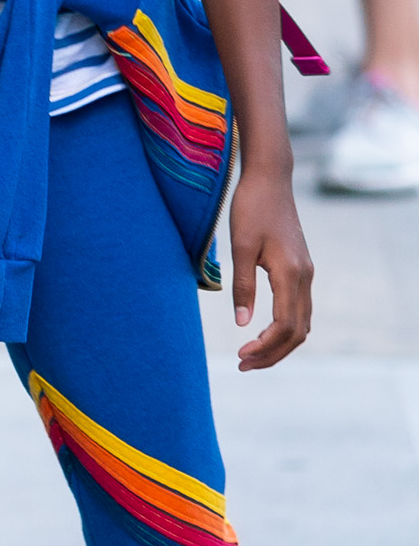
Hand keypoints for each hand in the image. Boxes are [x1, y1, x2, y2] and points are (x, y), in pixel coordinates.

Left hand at [228, 162, 312, 369]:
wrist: (270, 179)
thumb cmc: (251, 208)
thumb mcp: (239, 247)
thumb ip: (242, 286)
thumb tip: (242, 324)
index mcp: (291, 273)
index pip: (284, 326)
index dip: (264, 347)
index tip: (241, 355)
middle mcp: (305, 277)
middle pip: (297, 331)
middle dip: (272, 354)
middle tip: (243, 365)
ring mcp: (306, 273)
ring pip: (301, 322)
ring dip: (279, 344)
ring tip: (251, 356)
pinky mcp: (301, 268)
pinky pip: (299, 309)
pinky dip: (285, 328)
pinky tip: (263, 333)